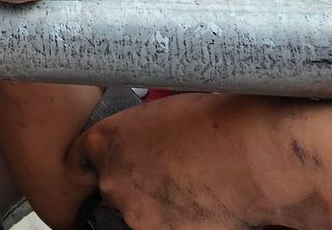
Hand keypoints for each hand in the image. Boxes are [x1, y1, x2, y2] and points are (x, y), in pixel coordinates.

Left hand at [79, 93, 285, 228]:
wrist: (254, 155)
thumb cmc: (219, 121)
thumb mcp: (163, 112)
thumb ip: (140, 133)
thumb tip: (145, 142)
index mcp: (104, 141)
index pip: (78, 162)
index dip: (97, 165)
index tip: (108, 168)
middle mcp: (111, 179)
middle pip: (111, 190)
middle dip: (134, 185)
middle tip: (169, 176)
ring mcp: (134, 212)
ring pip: (138, 214)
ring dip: (158, 207)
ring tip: (193, 189)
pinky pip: (163, 229)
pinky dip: (181, 222)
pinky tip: (205, 206)